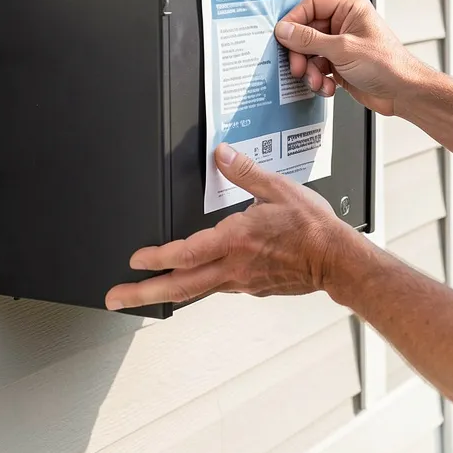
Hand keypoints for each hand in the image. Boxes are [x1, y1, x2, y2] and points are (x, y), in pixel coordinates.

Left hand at [104, 144, 353, 309]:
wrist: (337, 259)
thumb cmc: (311, 227)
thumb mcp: (277, 188)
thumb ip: (244, 171)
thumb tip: (222, 154)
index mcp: (235, 240)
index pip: (185, 254)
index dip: (156, 258)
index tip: (135, 259)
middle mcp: (233, 267)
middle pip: (179, 286)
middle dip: (142, 293)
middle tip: (115, 298)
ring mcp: (241, 282)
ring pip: (195, 290)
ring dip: (166, 292)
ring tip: (145, 293)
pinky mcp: (252, 288)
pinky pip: (217, 287)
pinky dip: (197, 286)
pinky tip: (195, 279)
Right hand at [275, 0, 427, 115]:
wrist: (403, 93)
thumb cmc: (388, 65)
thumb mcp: (343, 49)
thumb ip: (310, 40)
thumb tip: (285, 30)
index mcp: (350, 9)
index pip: (312, 4)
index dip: (294, 20)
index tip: (282, 36)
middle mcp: (345, 24)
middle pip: (307, 32)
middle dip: (300, 53)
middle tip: (298, 66)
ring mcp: (342, 45)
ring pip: (310, 53)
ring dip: (309, 70)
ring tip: (316, 81)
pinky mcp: (341, 64)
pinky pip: (318, 68)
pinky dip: (319, 79)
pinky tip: (327, 87)